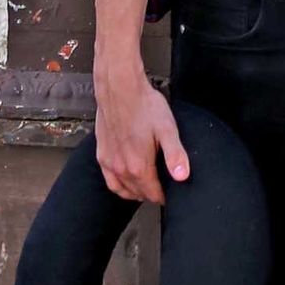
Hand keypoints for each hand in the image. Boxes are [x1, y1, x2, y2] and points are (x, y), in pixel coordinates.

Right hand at [93, 57, 189, 202]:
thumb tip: (183, 176)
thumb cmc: (143, 105)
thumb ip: (175, 155)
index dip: (164, 196)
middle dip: (152, 194)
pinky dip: (119, 186)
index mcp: (138, 165)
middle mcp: (121, 168)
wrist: (120, 88)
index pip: (153, 193)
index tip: (171, 195)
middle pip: (139, 193)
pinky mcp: (101, 154)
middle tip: (162, 190)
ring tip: (147, 189)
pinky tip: (125, 181)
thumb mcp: (167, 129)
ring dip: (136, 192)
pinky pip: (110, 180)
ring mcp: (109, 162)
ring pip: (123, 190)